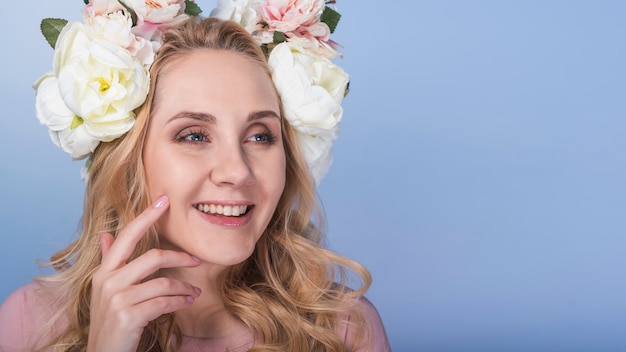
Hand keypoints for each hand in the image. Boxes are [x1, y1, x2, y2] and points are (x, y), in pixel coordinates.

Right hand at [87, 195, 201, 351]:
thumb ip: (110, 262)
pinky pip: (165, 302)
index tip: (165, 199)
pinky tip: (187, 302)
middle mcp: (108, 281)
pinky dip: (180, 301)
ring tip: (194, 292)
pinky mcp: (129, 316)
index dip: (146, 216)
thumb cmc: (110, 321)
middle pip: (153, 257)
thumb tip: (105, 234)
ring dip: (184, 287)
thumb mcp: (105, 290)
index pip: (127, 236)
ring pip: (163, 282)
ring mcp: (117, 299)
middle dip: (180, 257)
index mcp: (104, 271)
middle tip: (197, 260)